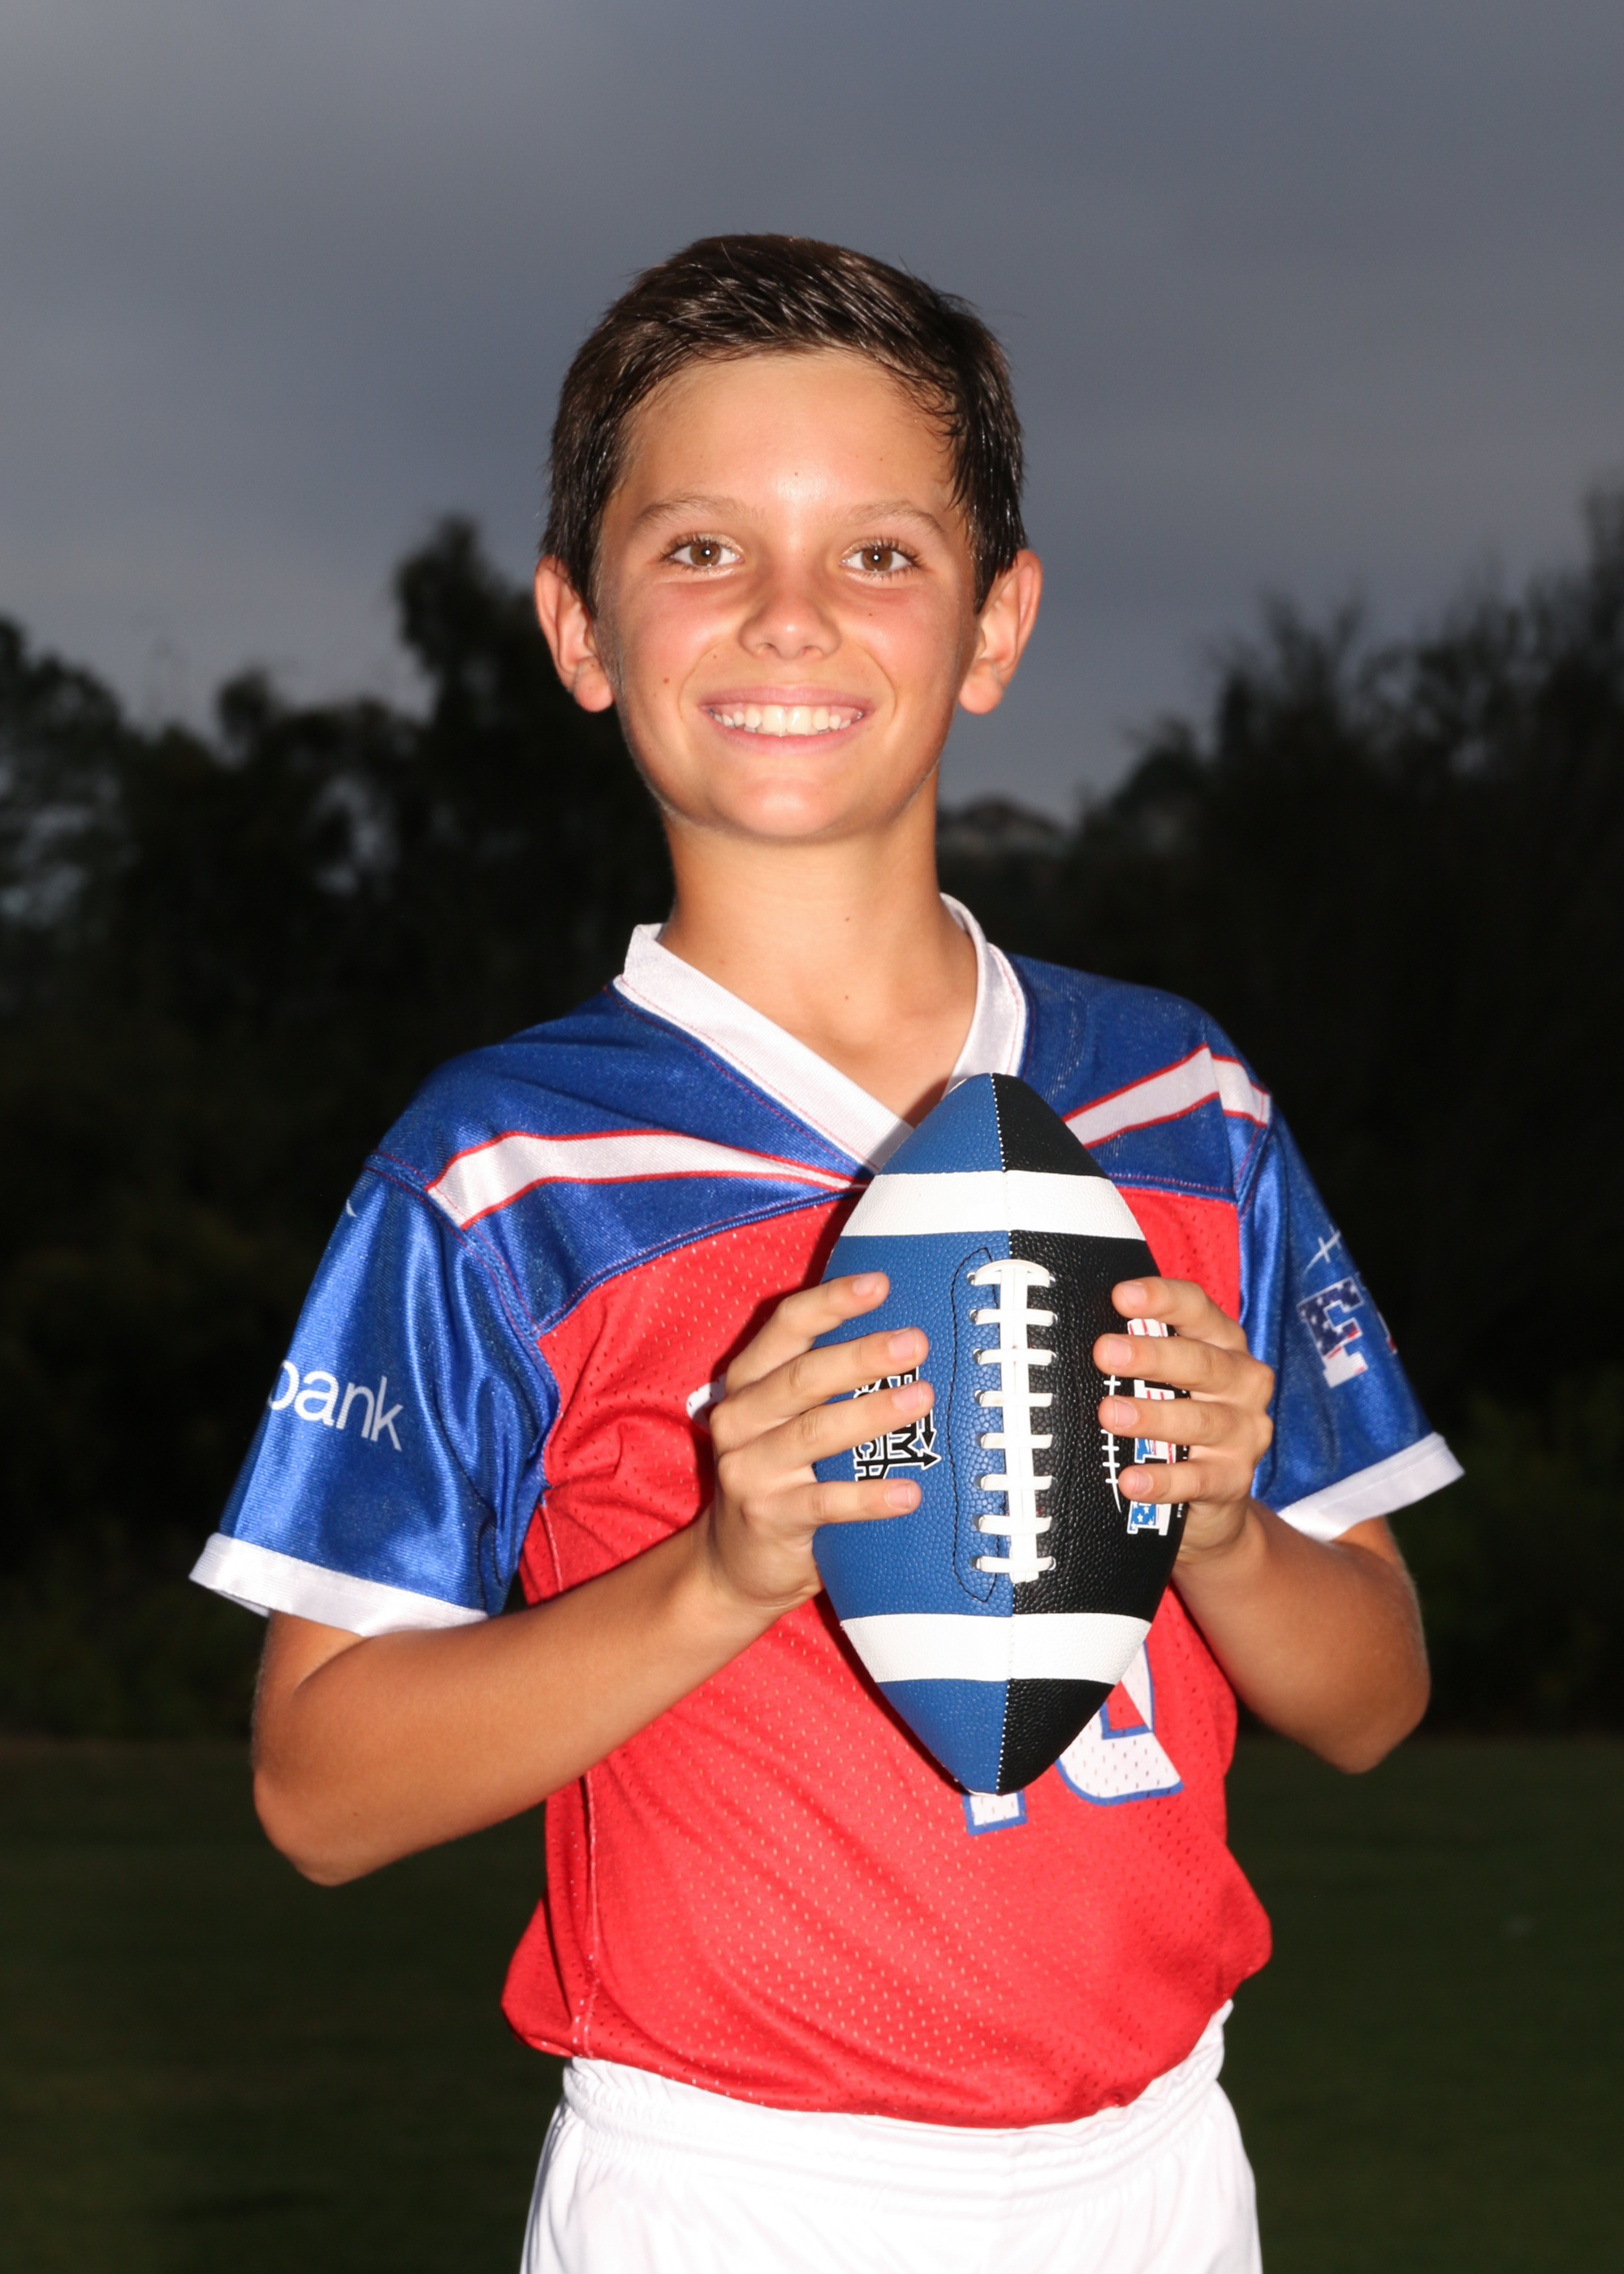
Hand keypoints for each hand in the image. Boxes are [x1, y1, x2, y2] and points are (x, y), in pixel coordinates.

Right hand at [703, 1273, 929, 1617]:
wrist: (734, 1565)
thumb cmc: (781, 1477)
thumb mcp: (786, 1421)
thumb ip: (823, 1385)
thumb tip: (908, 1343)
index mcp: (748, 1383)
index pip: (786, 1328)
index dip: (832, 1303)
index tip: (881, 1283)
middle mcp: (740, 1419)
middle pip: (803, 1377)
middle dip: (862, 1355)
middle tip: (916, 1342)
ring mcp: (749, 1470)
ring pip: (814, 1433)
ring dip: (870, 1414)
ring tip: (921, 1399)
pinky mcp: (768, 1517)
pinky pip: (824, 1504)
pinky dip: (868, 1498)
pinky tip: (909, 1494)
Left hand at [1094, 1277, 1274, 1562]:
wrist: (1216, 1497)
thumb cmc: (1181, 1416)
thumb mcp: (1169, 1378)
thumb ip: (1140, 1355)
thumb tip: (1075, 1337)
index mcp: (1224, 1344)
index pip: (1198, 1309)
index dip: (1162, 1299)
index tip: (1121, 1296)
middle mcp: (1243, 1382)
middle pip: (1200, 1362)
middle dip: (1151, 1356)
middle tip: (1105, 1353)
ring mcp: (1244, 1433)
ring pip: (1199, 1421)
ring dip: (1152, 1417)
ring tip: (1110, 1414)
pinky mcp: (1235, 1480)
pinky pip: (1197, 1480)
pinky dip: (1162, 1480)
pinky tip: (1132, 1480)